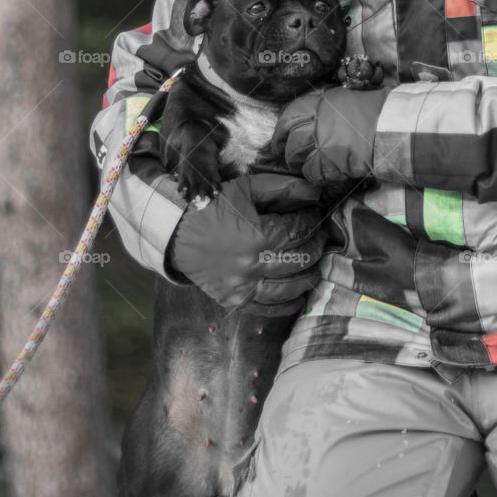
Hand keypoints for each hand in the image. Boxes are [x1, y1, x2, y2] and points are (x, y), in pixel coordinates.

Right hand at [167, 172, 333, 311]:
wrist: (175, 234)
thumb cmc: (212, 207)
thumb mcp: (246, 189)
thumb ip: (282, 188)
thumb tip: (313, 191)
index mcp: (258, 236)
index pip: (300, 230)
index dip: (312, 221)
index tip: (314, 214)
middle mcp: (253, 265)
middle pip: (301, 259)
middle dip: (316, 246)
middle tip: (321, 238)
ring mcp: (244, 286)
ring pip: (290, 288)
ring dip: (308, 275)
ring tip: (315, 265)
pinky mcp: (234, 300)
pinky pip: (269, 308)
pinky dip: (288, 302)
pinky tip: (298, 294)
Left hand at [269, 86, 390, 185]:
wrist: (392, 129)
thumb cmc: (376, 112)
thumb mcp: (346, 100)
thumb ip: (325, 109)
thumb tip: (311, 120)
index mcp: (321, 103)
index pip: (290, 115)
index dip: (281, 129)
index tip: (278, 138)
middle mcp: (317, 120)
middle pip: (290, 137)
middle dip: (286, 149)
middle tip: (288, 156)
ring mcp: (321, 141)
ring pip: (296, 155)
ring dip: (300, 162)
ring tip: (308, 165)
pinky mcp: (328, 162)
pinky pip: (311, 172)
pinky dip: (315, 175)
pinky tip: (324, 173)